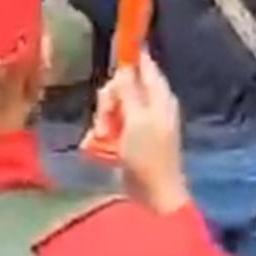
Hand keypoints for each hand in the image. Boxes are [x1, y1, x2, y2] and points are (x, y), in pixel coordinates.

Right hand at [96, 55, 187, 213]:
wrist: (154, 195)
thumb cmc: (148, 155)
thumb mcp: (136, 119)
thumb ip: (128, 92)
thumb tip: (126, 65)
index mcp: (159, 96)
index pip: (145, 66)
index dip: (129, 60)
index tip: (111, 60)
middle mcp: (152, 106)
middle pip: (123, 87)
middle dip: (109, 100)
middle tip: (105, 117)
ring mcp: (141, 124)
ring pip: (114, 107)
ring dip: (103, 119)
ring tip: (100, 136)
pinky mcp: (131, 140)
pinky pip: (112, 126)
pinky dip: (103, 134)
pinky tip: (96, 146)